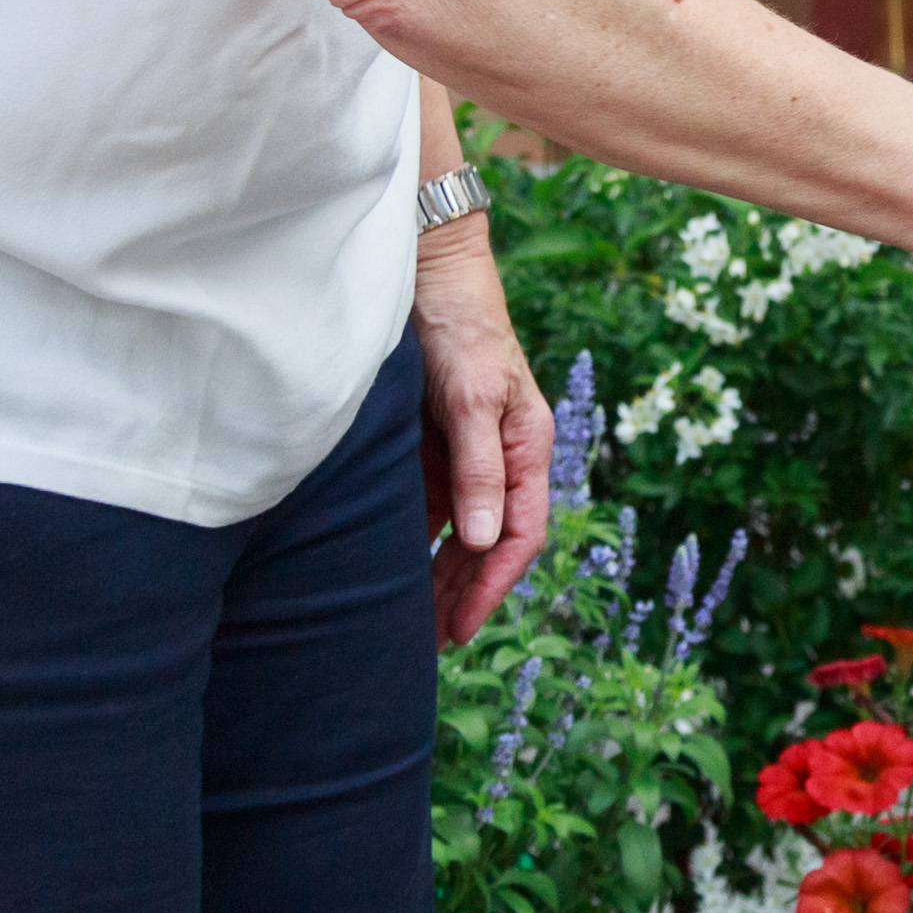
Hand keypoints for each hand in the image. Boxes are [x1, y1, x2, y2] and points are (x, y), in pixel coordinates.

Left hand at [412, 215, 551, 646]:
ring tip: (405, 620)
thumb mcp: (471, 396)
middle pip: (488, 542)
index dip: (491, 587)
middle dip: (461, 593)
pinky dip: (412, 539)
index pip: (520, 533)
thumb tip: (483, 542)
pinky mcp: (433, 441)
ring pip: (456, 529)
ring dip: (435, 573)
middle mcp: (501, 453)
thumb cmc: (458, 325)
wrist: (426, 269)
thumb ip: (478, 468)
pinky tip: (385, 566)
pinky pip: (427, 504)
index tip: (457, 630)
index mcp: (527, 444)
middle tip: (425, 643)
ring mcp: (465, 449)